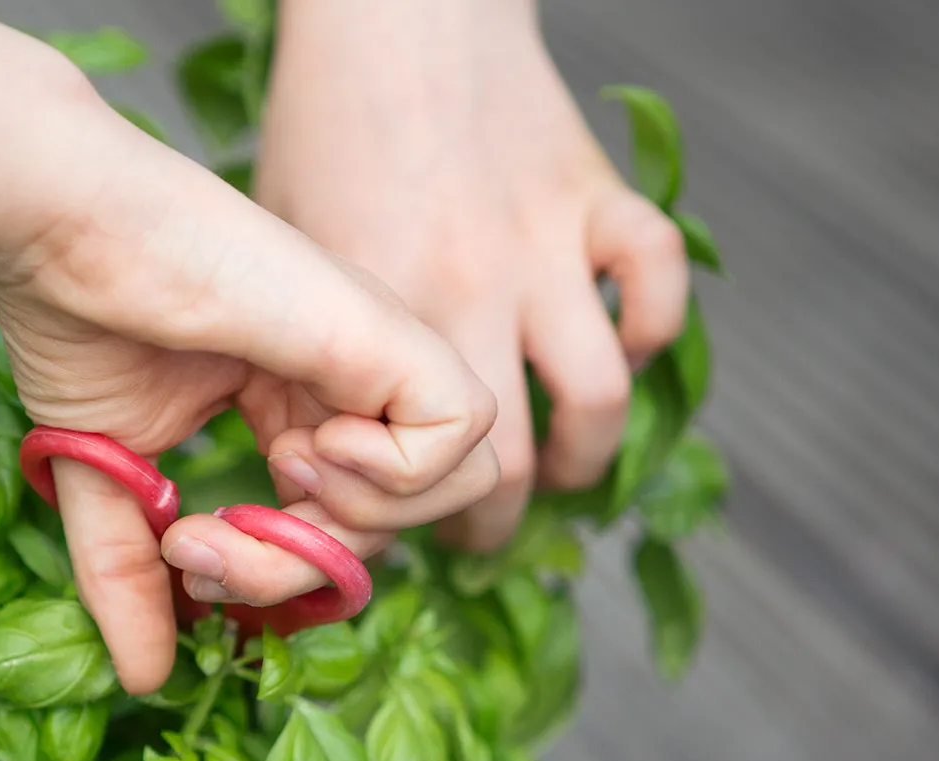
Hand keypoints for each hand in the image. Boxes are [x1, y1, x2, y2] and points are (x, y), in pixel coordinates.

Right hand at [0, 101, 497, 693]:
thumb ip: (134, 580)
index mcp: (299, 408)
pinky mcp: (385, 333)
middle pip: (398, 526)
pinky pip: (463, 434)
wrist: (62, 230)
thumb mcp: (111, 487)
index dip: (276, 575)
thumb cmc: (79, 322)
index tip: (183, 557)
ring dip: (356, 525)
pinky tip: (310, 445)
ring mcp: (376, 355)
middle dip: (300, 571)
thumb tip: (145, 681)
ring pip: (457, 486)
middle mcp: (352, 385)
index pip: (339, 531)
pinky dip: (395, 473)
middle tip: (204, 542)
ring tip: (273, 482)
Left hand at [255, 0, 689, 549]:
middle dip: (493, 523)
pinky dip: (646, 333)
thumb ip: (308, 356)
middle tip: (476, 530)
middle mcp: (473, 295)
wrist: (391, 15)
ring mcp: (544, 248)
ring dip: (581, 459)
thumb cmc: (318, 131)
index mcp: (383, 320)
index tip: (394, 522)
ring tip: (555, 473)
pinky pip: (653, 288)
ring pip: (598, 403)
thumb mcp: (285, 255)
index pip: (411, 475)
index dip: (403, 520)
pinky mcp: (596, 197)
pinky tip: (613, 351)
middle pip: (510, 466)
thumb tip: (317, 451)